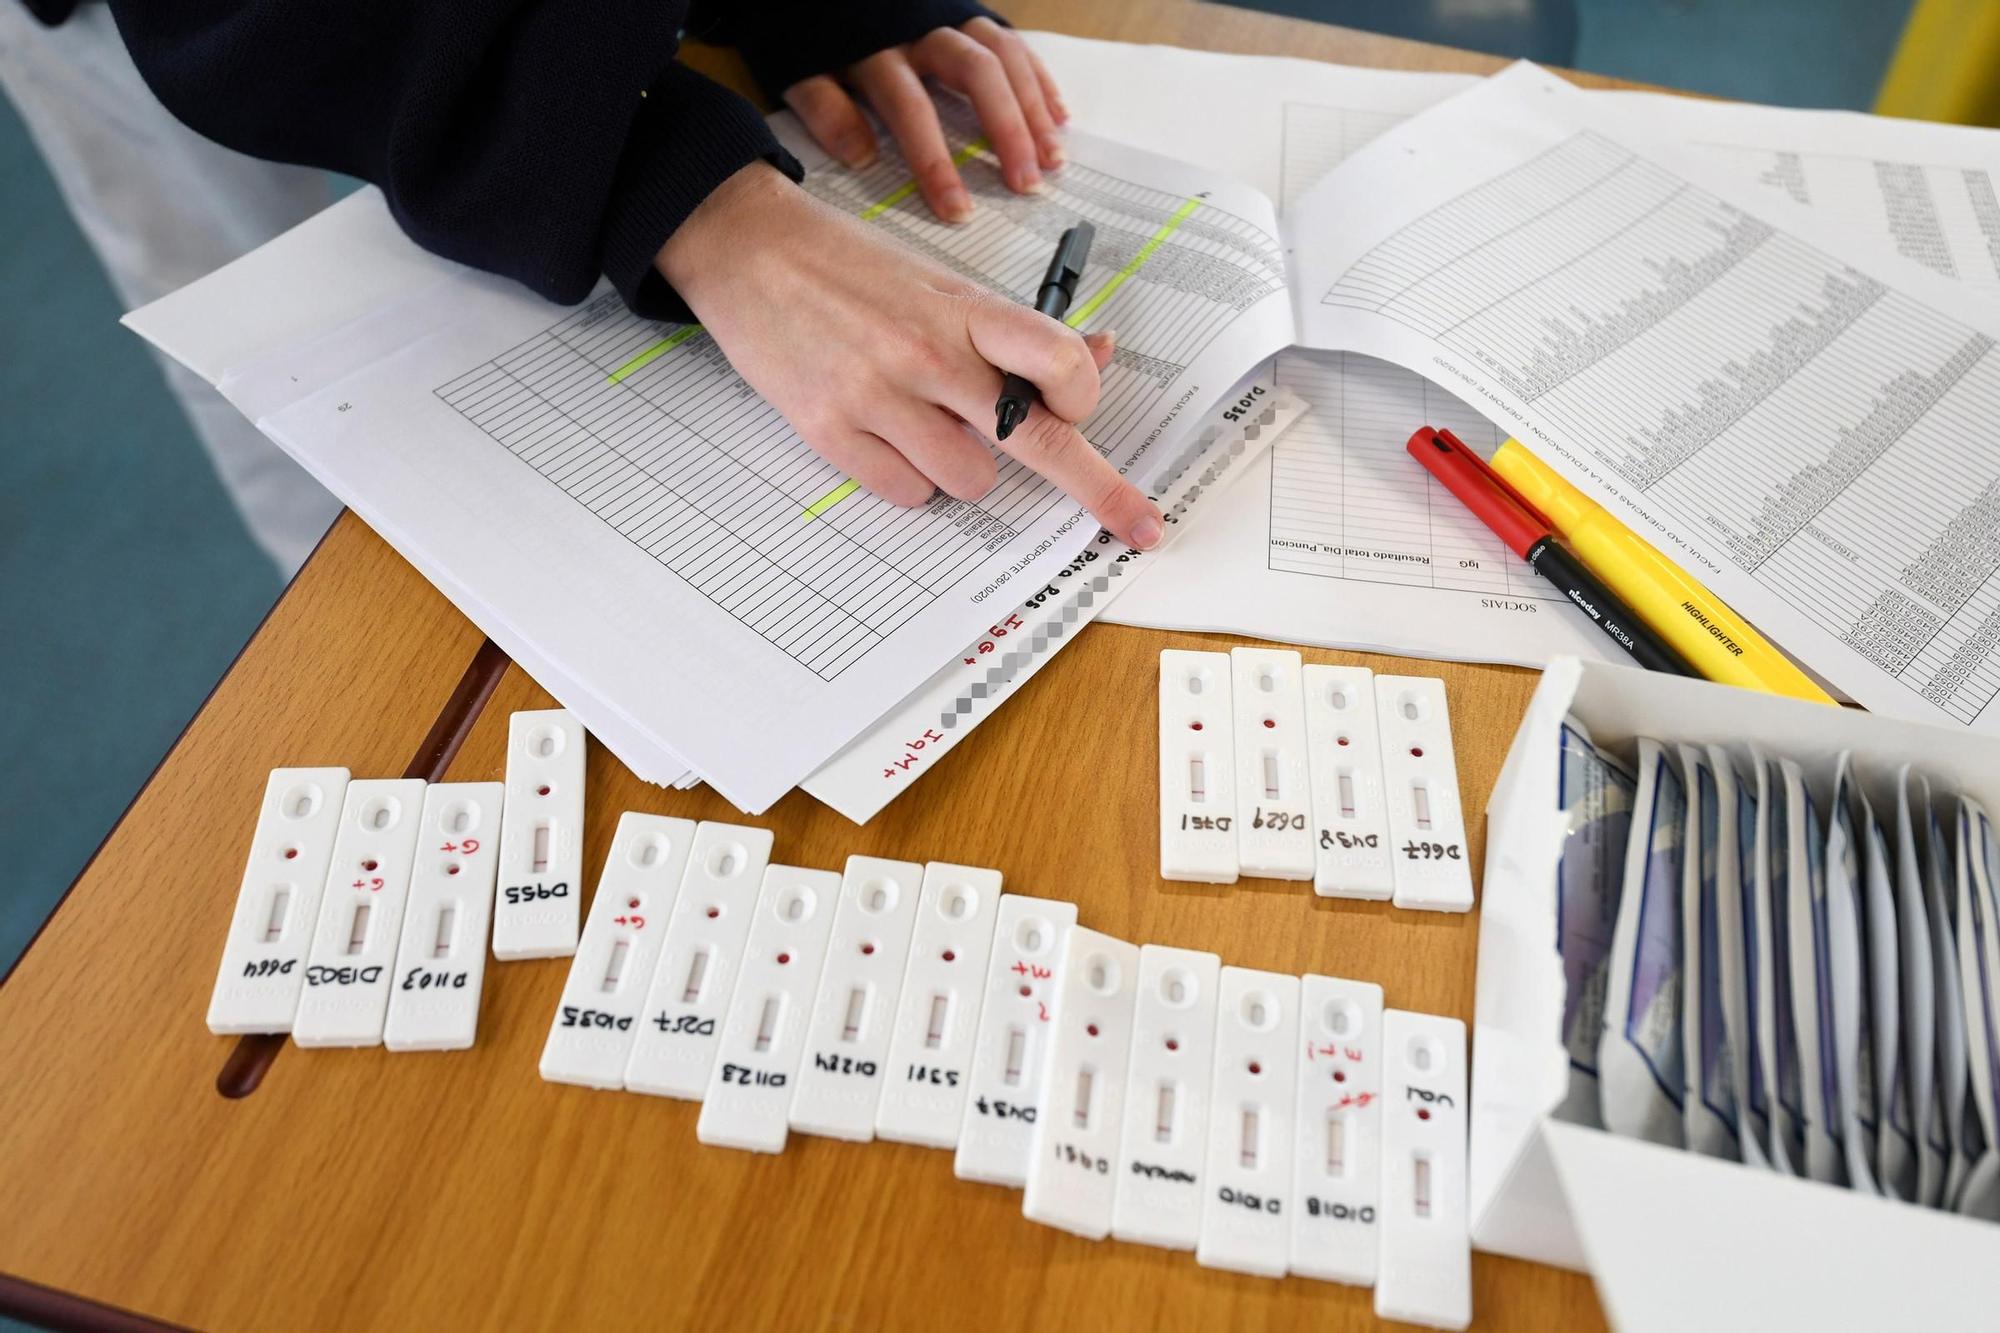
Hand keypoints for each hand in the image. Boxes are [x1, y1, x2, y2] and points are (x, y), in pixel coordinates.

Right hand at [656, 163, 1162, 550]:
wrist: (747, 249)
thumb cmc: (849, 267)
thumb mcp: (939, 283)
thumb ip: (1010, 330)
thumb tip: (1097, 355)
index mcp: (963, 309)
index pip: (1058, 360)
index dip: (1084, 395)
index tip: (1082, 411)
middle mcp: (927, 354)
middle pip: (1036, 439)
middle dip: (1097, 488)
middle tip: (1137, 521)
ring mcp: (877, 396)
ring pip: (969, 481)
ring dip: (963, 468)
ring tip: (925, 424)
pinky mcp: (829, 431)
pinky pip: (906, 494)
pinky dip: (908, 478)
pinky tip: (884, 434)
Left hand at [782, 17, 1066, 220]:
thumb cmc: (812, 37)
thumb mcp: (800, 72)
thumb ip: (825, 111)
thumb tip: (861, 157)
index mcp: (876, 49)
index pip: (911, 108)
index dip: (936, 161)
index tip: (957, 211)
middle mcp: (920, 29)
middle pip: (976, 74)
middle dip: (1007, 130)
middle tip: (1027, 184)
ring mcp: (950, 16)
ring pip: (1003, 55)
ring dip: (1034, 108)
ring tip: (1053, 160)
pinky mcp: (967, 14)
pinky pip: (1013, 41)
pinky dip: (1038, 80)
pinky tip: (1058, 118)